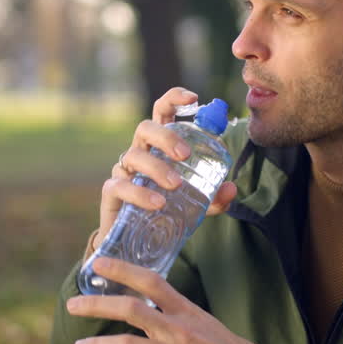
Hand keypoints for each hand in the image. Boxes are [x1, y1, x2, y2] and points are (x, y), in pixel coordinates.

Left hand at [66, 257, 269, 343]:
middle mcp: (178, 329)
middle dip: (96, 305)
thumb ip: (175, 314)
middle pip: (130, 308)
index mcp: (186, 310)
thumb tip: (145, 306)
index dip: (122, 269)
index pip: (151, 281)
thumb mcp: (203, 323)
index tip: (98, 262)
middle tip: (72, 304)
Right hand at [94, 88, 236, 250]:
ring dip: (157, 167)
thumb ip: (213, 197)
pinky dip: (140, 193)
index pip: (162, 112)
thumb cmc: (166, 213)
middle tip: (185, 155)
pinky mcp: (112, 192)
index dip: (174, 99)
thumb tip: (230, 189)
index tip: (193, 99)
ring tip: (175, 185)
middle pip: (145, 128)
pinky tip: (158, 204)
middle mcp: (140, 152)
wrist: (137, 244)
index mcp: (159, 146)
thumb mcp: (195, 204)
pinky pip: (121, 186)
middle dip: (166, 136)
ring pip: (134, 156)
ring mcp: (124, 171)